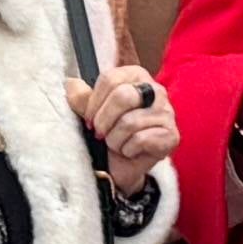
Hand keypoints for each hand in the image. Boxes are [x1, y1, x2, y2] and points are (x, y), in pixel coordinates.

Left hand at [73, 62, 180, 184]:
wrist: (119, 167)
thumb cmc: (107, 134)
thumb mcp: (91, 114)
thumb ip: (82, 98)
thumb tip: (70, 84)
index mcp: (136, 76)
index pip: (110, 79)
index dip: (93, 102)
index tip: (88, 118)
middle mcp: (156, 90)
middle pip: (122, 96)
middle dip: (103, 120)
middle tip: (99, 133)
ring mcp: (167, 113)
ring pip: (130, 122)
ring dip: (114, 139)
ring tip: (116, 144)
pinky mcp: (172, 136)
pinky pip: (141, 140)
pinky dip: (128, 150)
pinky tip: (130, 151)